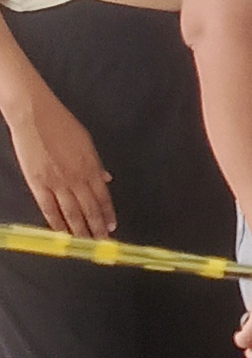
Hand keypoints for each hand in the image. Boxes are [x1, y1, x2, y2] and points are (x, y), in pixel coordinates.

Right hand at [5, 86, 115, 239]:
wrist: (35, 115)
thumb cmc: (60, 123)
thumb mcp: (86, 141)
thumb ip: (96, 163)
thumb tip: (106, 178)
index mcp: (90, 166)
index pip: (103, 197)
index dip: (108, 214)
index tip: (111, 226)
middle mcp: (76, 177)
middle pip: (90, 209)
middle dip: (96, 228)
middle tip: (101, 241)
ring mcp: (57, 182)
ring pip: (72, 213)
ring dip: (80, 230)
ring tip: (85, 242)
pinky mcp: (38, 184)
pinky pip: (49, 209)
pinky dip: (57, 223)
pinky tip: (62, 233)